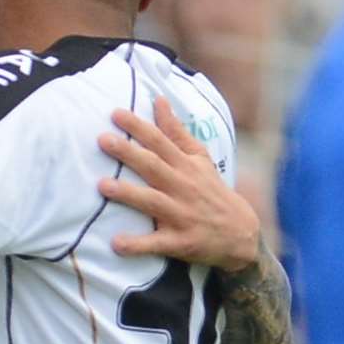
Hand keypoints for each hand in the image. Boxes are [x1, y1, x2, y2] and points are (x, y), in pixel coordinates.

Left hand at [97, 96, 259, 271]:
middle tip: (103, 140)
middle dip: (129, 154)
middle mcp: (183, 187)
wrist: (241, 233)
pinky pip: (156, 243)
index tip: (116, 113)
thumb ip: (176, 131)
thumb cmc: (211, 190)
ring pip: (152, 202)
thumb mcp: (199, 158)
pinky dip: (137, 245)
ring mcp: (181, 215)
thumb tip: (158, 99)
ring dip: (128, 194)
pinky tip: (116, 243)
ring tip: (102, 185)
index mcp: (186, 166)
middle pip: (153, 167)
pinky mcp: (180, 242)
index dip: (139, 127)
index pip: (160, 142)